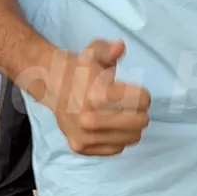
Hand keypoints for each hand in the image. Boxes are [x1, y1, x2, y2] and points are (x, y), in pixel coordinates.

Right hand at [51, 40, 150, 156]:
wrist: (53, 87)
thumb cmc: (80, 69)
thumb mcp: (93, 53)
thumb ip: (108, 49)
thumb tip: (120, 46)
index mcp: (94, 95)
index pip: (141, 101)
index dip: (143, 94)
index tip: (136, 91)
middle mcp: (88, 120)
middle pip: (140, 122)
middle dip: (141, 111)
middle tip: (132, 104)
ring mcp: (84, 137)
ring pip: (132, 138)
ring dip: (132, 126)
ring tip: (121, 114)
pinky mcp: (82, 149)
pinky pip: (117, 148)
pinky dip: (118, 137)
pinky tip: (109, 125)